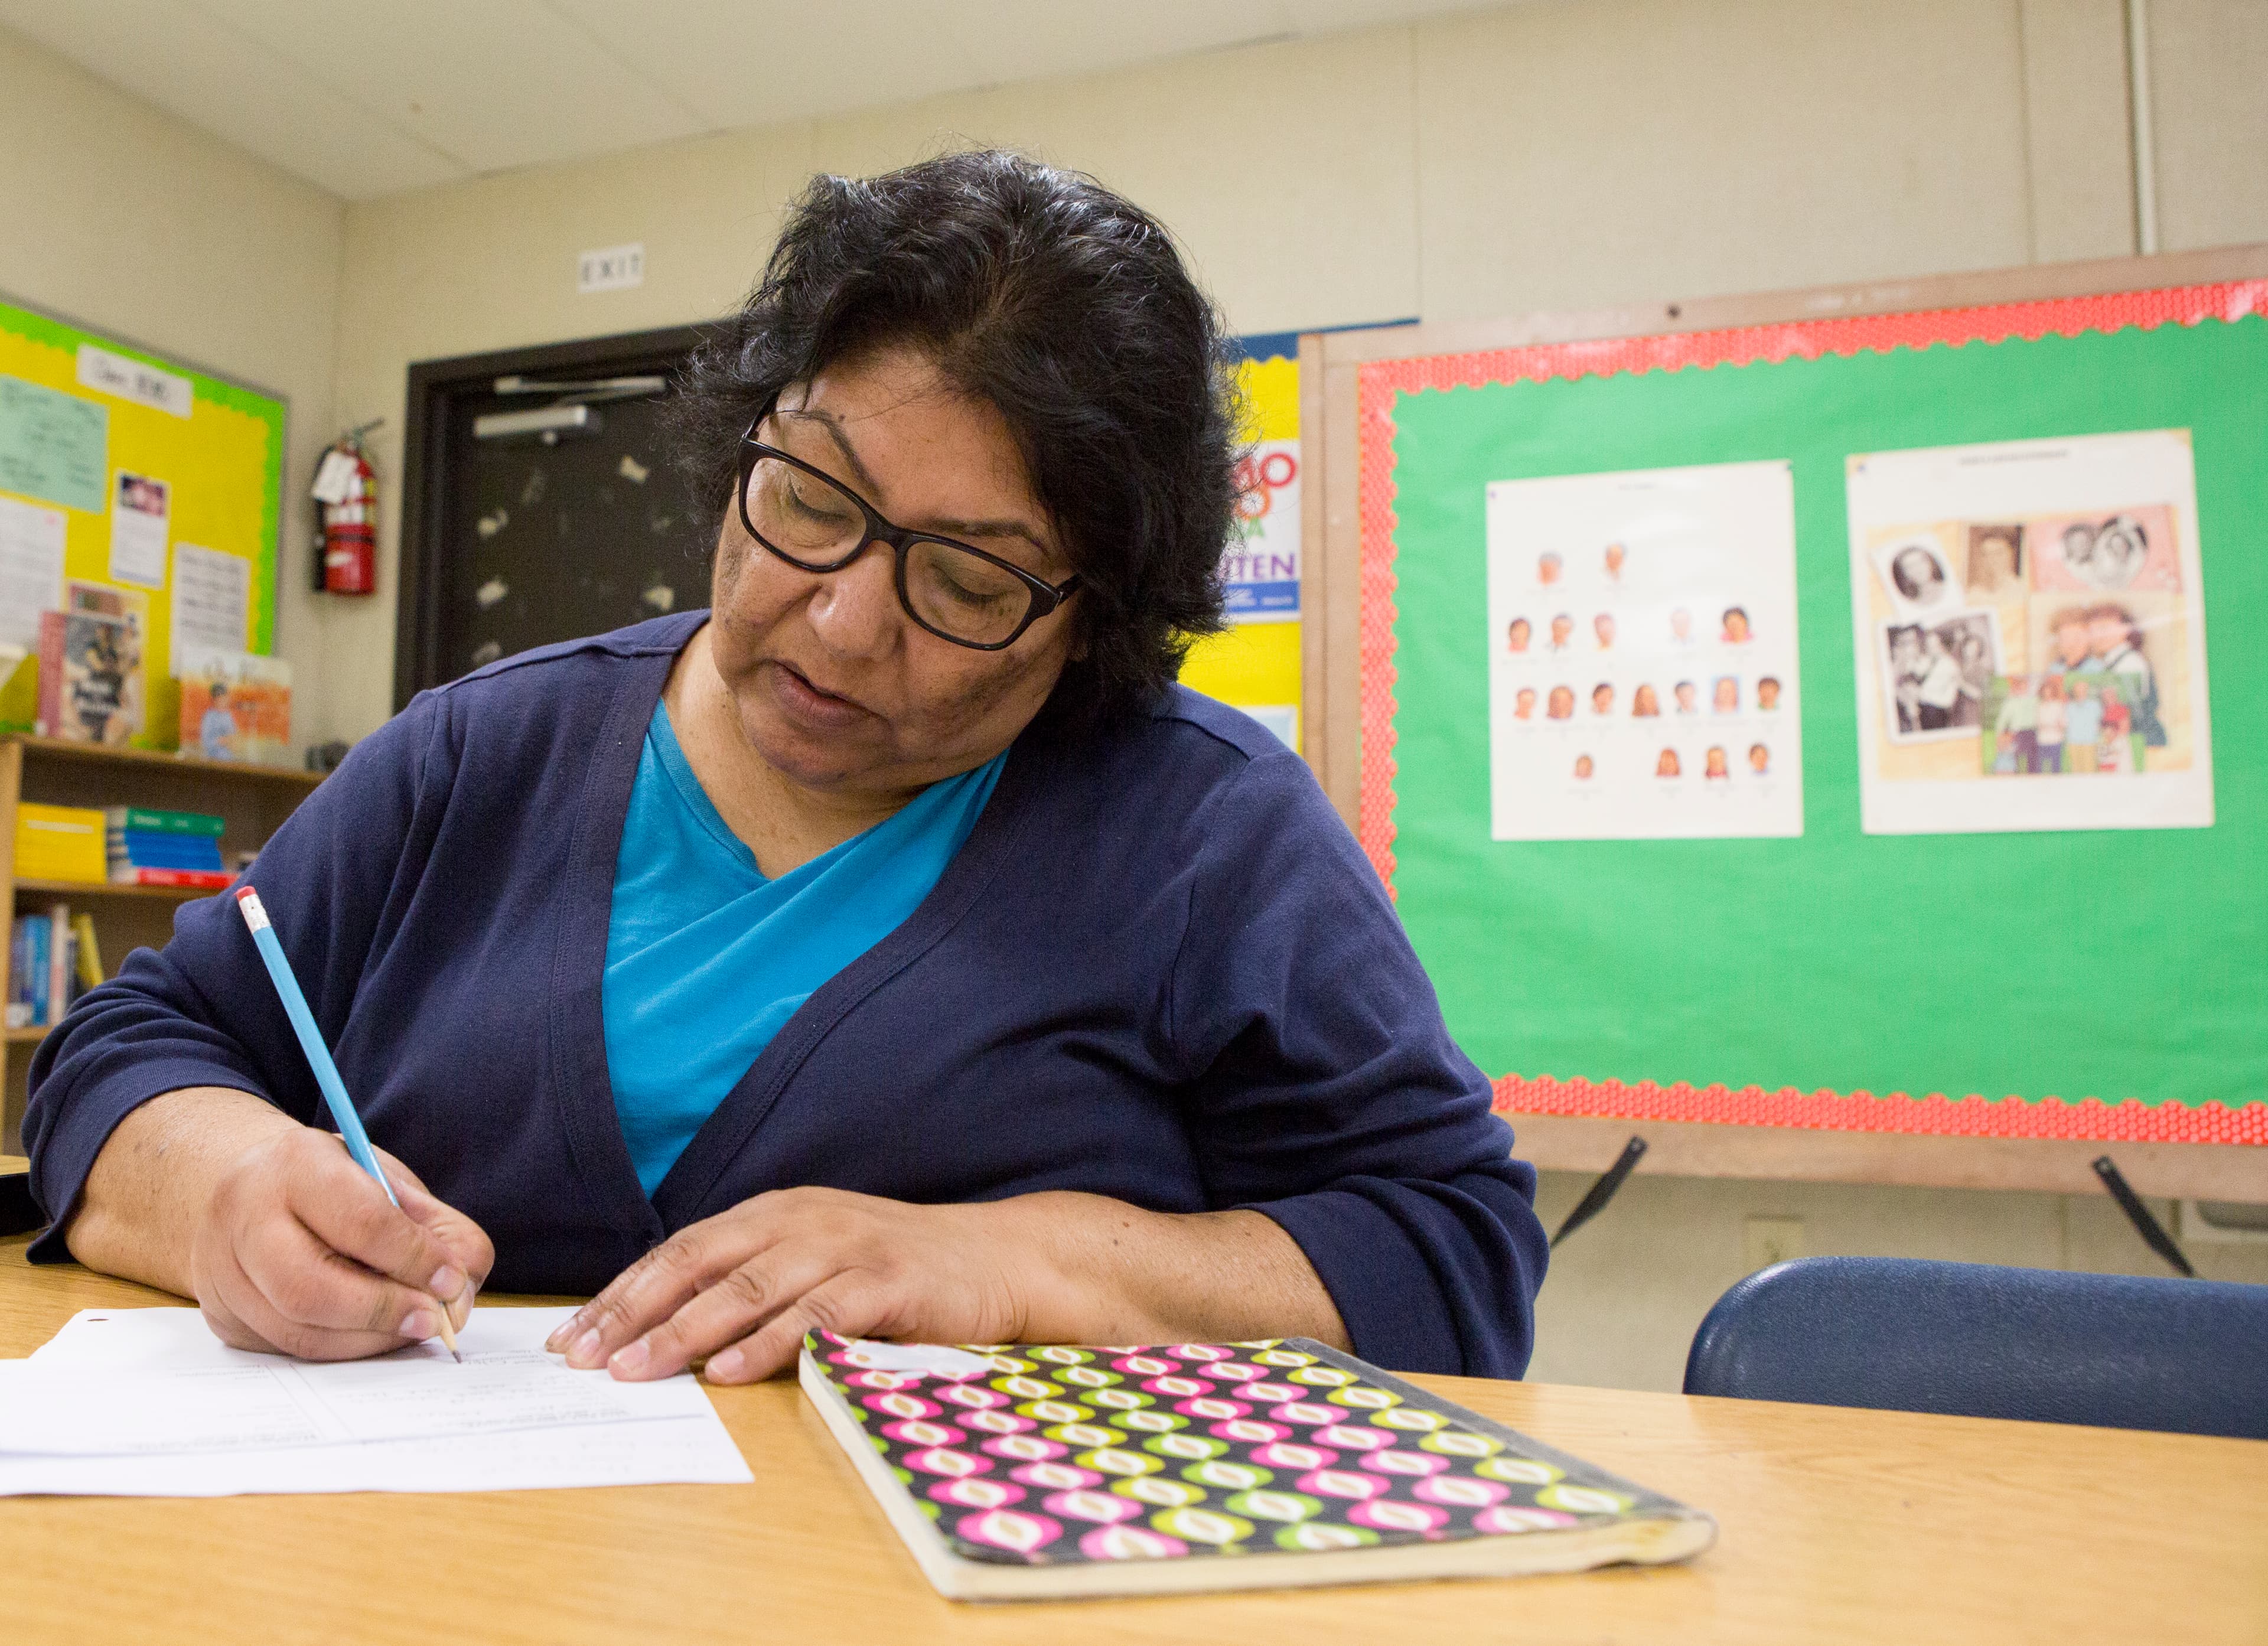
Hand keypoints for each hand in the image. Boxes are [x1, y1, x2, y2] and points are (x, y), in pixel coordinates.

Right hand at [188, 1128, 493, 1359]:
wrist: (251, 1188)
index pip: (361, 1222)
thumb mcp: (389, 1180)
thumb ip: (439, 1228)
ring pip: (298, 1330)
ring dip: (369, 1339)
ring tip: (411, 1326)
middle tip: (433, 1318)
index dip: (415, 1258)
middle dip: (385, 1310)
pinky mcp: (224, 1315)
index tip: (452, 1280)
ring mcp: (224, 1271)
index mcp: (295, 1163)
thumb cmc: (333, 1183)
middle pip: (312, 1288)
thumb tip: (461, 1289)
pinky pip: (288, 1348)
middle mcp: (245, 1216)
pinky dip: (343, 1348)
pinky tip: (373, 1333)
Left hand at [548, 1187, 1028, 1384]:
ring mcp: (845, 1247)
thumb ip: (755, 1279)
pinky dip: (767, 1343)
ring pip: (749, 1287)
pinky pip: (815, 1314)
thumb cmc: (899, 1270)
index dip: (623, 1291)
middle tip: (584, 1358)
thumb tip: (667, 1327)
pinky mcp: (885, 1282)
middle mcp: (803, 1219)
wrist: (999, 1258)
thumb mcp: (817, 1259)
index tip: (572, 1337)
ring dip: (685, 1330)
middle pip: (701, 1261)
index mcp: (777, 1212)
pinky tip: (727, 1372)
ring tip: (636, 1370)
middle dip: (634, 1311)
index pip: (682, 1250)